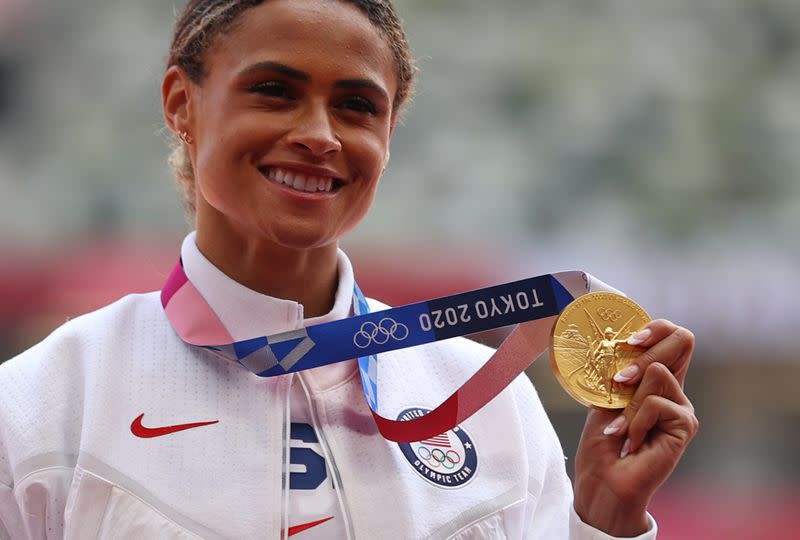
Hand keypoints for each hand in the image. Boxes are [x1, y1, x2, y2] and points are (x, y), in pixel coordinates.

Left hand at [573, 320, 699, 536]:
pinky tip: (630, 441)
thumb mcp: (605, 398)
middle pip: (684, 340)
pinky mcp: (685, 424)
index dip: (656, 327)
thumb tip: (622, 342)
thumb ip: (619, 371)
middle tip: (620, 379)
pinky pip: (655, 403)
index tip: (628, 340)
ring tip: (620, 428)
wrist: (603, 481)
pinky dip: (634, 421)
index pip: (673, 335)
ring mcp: (682, 406)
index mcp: (656, 379)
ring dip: (628, 401)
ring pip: (657, 373)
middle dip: (645, 352)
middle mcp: (674, 389)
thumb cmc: (601, 443)